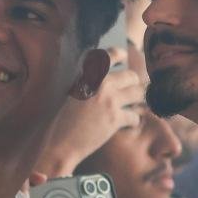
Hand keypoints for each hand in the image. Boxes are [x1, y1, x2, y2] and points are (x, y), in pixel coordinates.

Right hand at [37, 49, 143, 175]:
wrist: (59, 143)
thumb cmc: (61, 121)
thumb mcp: (71, 93)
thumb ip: (88, 83)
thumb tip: (108, 80)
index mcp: (87, 75)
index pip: (110, 55)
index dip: (121, 54)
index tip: (125, 57)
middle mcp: (100, 84)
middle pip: (131, 76)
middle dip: (134, 84)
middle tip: (133, 91)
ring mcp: (109, 100)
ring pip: (138, 94)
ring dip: (138, 101)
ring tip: (134, 107)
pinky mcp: (115, 119)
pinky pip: (135, 116)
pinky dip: (133, 121)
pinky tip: (128, 124)